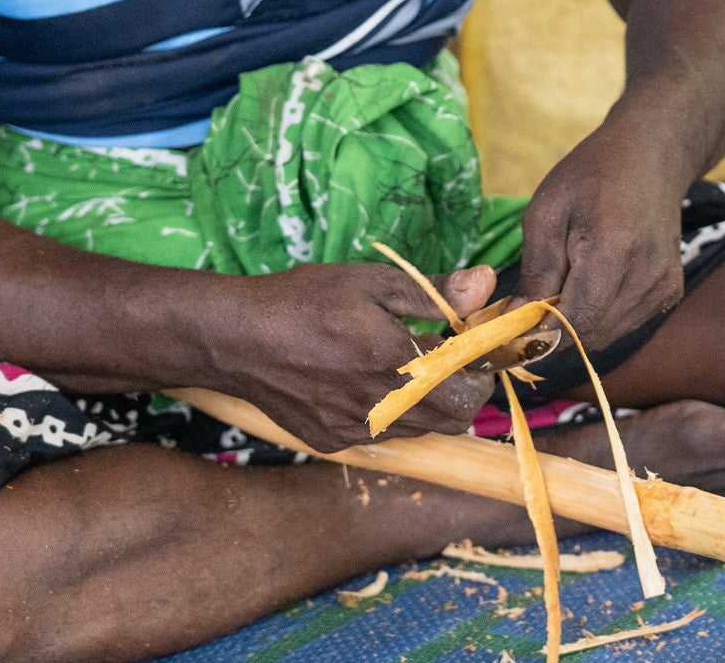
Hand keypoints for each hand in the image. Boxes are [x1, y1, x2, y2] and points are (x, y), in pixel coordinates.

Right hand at [220, 261, 497, 451]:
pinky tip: (362, 383)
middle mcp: (379, 405)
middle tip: (446, 360)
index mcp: (395, 362)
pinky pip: (379, 435)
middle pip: (451, 421)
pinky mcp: (331, 441)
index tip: (475, 352)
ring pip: (417, 430)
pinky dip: (387, 414)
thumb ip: (434, 292)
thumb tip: (487, 284)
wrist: (237, 338)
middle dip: (460, 393)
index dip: (481, 375)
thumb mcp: (372, 283)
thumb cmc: (305, 300)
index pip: (469, 393)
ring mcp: (354, 429)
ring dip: (425, 405)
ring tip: (402, 367)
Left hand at [511, 119, 688, 351]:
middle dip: (554, 330)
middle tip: (531, 303)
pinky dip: (598, 316)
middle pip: (590, 335)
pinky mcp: (669, 294)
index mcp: (615, 249)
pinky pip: (623, 325)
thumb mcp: (547, 212)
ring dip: (577, 323)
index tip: (511, 330)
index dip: (541, 335)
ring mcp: (663, 288)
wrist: (650, 158)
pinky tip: (591, 282)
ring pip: (606, 336)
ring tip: (564, 283)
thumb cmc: (590, 176)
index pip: (577, 321)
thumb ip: (535, 272)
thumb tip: (516, 324)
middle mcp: (647, 276)